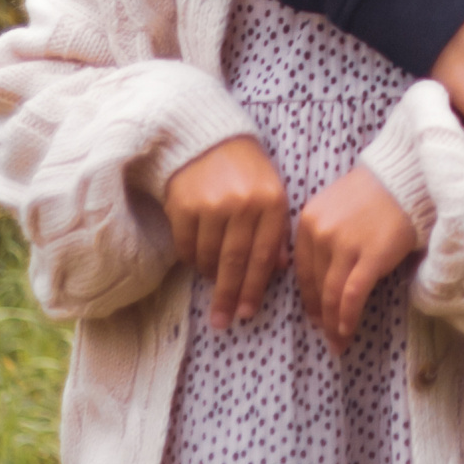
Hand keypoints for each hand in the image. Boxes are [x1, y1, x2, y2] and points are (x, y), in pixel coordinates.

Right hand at [163, 135, 289, 330]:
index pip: (264, 255)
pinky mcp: (183, 205)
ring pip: (209, 257)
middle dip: (229, 296)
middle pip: (235, 262)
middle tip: (223, 322)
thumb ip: (277, 230)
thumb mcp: (273, 194)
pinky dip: (192, 260)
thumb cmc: (248, 173)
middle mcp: (243, 205)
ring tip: (214, 283)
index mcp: (272, 202)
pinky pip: (187, 247)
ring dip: (211, 276)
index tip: (246, 313)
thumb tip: (280, 269)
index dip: (254, 287)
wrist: (210, 141)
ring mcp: (211, 205)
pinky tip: (199, 262)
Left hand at [297, 165, 419, 353]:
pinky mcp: (371, 256)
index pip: (304, 270)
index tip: (315, 316)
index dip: (309, 298)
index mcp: (308, 221)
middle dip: (321, 315)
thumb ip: (322, 234)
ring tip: (338, 341)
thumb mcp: (335, 207)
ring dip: (334, 323)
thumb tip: (322, 277)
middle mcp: (321, 233)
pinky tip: (348, 330)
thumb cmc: (375, 193)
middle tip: (326, 334)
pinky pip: (353, 295)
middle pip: (317, 285)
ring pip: (332, 294)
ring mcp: (345, 245)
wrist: (407, 179)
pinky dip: (348, 317)